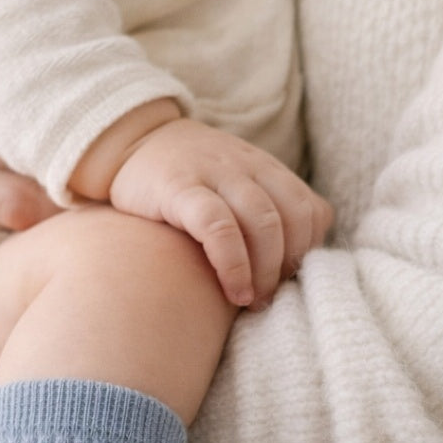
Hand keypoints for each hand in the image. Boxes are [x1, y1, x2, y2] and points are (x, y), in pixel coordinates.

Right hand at [75, 105, 333, 307]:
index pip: (313, 212)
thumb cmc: (183, 182)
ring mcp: (215, 175)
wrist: (129, 141)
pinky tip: (231, 288)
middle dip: (288, 267)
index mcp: (267, 170)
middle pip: (293, 220)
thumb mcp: (231, 186)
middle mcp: (248, 168)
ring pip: (263, 223)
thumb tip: (284, 270)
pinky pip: (218, 227)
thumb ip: (259, 214)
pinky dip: (232, 263)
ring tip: (251, 301)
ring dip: (265, 271)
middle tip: (269, 300)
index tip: (286, 282)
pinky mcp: (179, 188)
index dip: (308, 252)